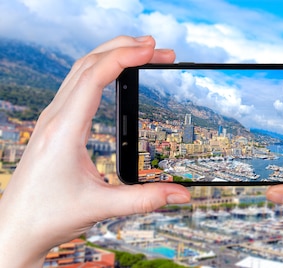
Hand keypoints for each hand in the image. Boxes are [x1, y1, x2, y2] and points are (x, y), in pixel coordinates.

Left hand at [0, 36, 190, 266]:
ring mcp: (53, 118)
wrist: (15, 227)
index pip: (95, 77)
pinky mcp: (55, 124)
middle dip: (124, 49)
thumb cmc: (48, 215)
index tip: (152, 50)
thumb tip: (182, 193)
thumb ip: (145, 199)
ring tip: (144, 52)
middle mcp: (55, 117)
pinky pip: (78, 84)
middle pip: (88, 63)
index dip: (125, 57)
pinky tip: (117, 73)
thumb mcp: (101, 206)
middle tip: (159, 48)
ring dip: (112, 55)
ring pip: (81, 69)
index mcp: (64, 129)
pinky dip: (101, 69)